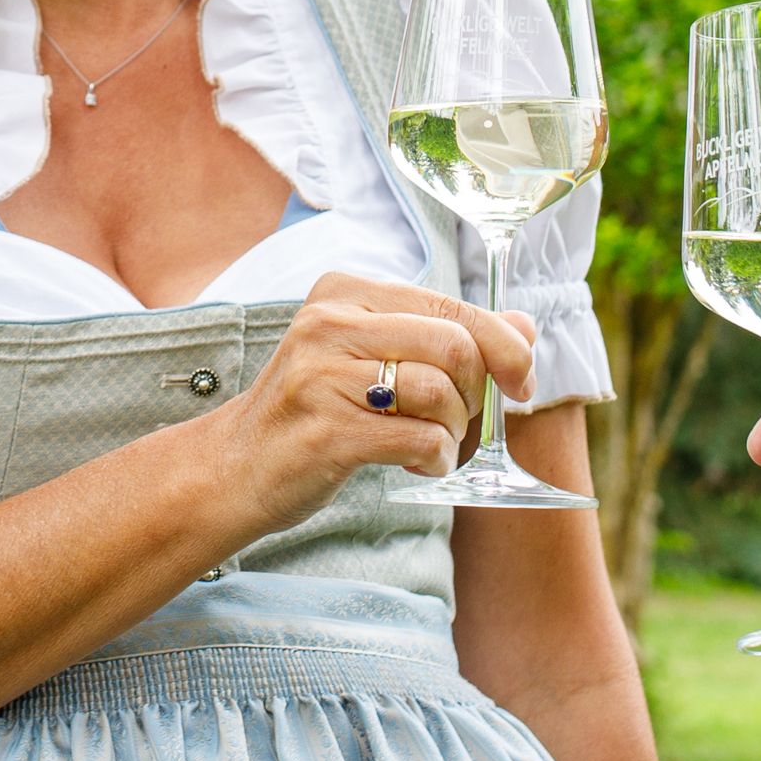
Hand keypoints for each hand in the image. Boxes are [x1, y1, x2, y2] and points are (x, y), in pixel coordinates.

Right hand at [214, 272, 534, 531]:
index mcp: (345, 292)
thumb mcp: (373, 356)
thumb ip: (445, 334)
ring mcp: (323, 376)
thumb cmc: (315, 410)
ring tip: (430, 445)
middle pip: (455, 347)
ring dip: (453, 433)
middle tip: (458, 421)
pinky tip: (417, 465)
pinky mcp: (327, 431)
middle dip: (476, 394)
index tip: (520, 383)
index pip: (452, 306)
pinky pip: (420, 440)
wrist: (235, 467)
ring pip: (440, 394)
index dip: (504, 346)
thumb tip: (525, 325)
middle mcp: (330, 323)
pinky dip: (436, 459)